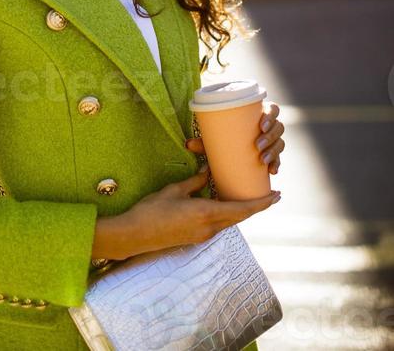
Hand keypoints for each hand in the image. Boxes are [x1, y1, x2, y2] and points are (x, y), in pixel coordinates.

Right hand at [114, 167, 279, 258]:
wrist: (135, 235)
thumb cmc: (152, 210)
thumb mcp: (174, 190)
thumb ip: (194, 183)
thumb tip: (207, 172)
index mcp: (206, 213)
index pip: (241, 209)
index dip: (261, 203)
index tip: (277, 196)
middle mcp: (209, 228)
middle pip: (239, 217)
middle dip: (255, 206)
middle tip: (269, 195)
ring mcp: (202, 236)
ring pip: (229, 222)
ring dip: (239, 210)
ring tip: (245, 195)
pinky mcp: (195, 238)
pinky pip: (217, 225)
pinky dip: (226, 214)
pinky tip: (223, 204)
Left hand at [185, 101, 285, 175]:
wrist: (227, 149)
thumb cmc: (223, 136)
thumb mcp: (214, 137)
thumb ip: (203, 140)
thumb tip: (188, 144)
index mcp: (258, 113)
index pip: (273, 109)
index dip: (270, 116)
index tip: (260, 126)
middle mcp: (269, 126)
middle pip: (278, 127)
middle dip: (270, 137)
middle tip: (257, 146)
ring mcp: (272, 140)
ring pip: (280, 143)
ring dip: (274, 151)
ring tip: (262, 161)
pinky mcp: (272, 155)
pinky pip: (279, 159)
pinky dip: (276, 164)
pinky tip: (272, 171)